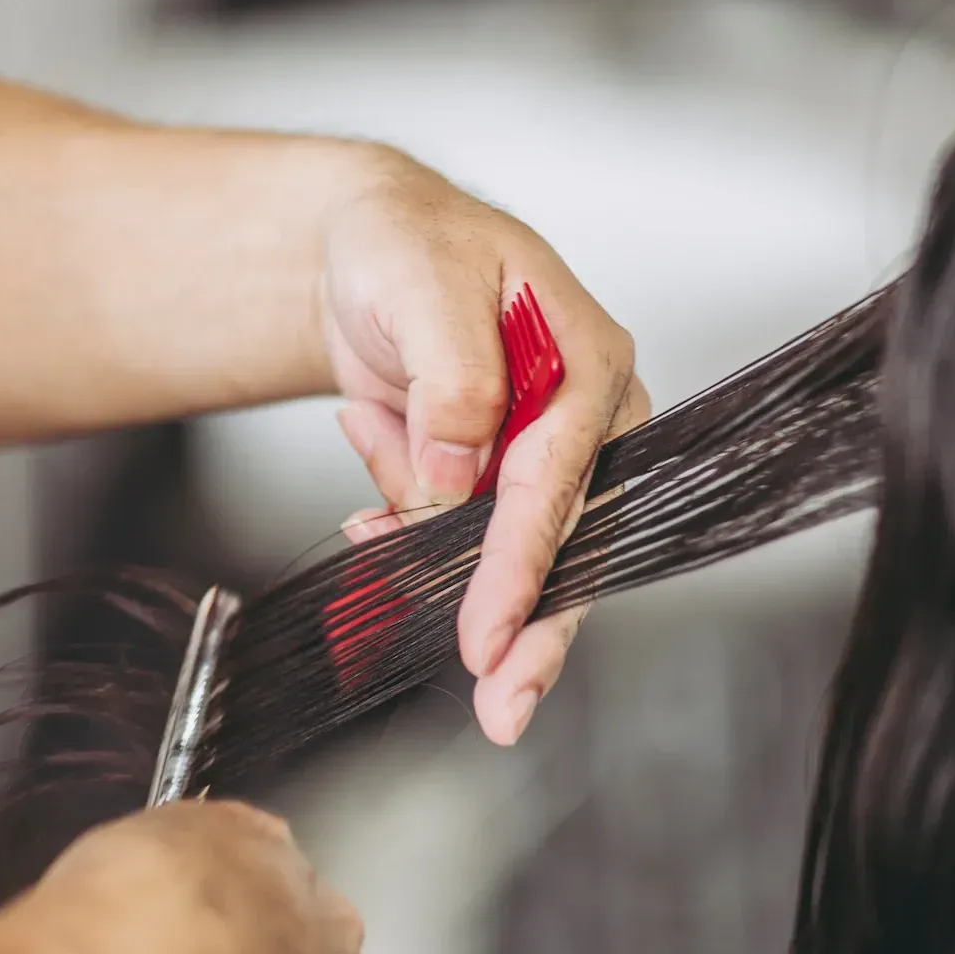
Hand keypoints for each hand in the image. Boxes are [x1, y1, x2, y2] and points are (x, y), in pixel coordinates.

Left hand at [323, 148, 651, 745]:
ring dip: (433, 566)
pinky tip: (369, 512)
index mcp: (590, 363)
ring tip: (368, 527)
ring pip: (510, 556)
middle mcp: (585, 418)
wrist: (364, 250)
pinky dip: (407, 540)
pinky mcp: (500, 480)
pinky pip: (461, 543)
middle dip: (525, 629)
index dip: (522, 567)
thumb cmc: (404, 243)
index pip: (560, 483)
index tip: (489, 640)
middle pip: (567, 545)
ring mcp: (544, 455)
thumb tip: (456, 475)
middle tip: (502, 710)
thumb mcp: (421, 281)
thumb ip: (451, 377)